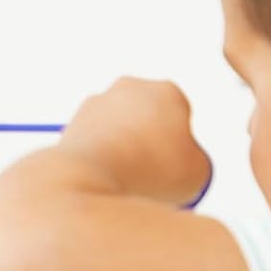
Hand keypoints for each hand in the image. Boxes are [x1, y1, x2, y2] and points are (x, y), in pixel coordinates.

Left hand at [60, 77, 211, 204]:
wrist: (92, 181)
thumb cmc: (147, 172)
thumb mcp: (198, 171)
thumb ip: (194, 158)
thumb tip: (177, 163)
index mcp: (166, 91)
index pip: (181, 115)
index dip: (181, 145)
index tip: (175, 164)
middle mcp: (127, 88)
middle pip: (146, 118)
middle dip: (149, 142)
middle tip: (153, 174)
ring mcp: (96, 103)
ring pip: (118, 130)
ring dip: (123, 150)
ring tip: (127, 180)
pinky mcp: (71, 123)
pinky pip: (95, 143)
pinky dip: (100, 158)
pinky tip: (105, 177)